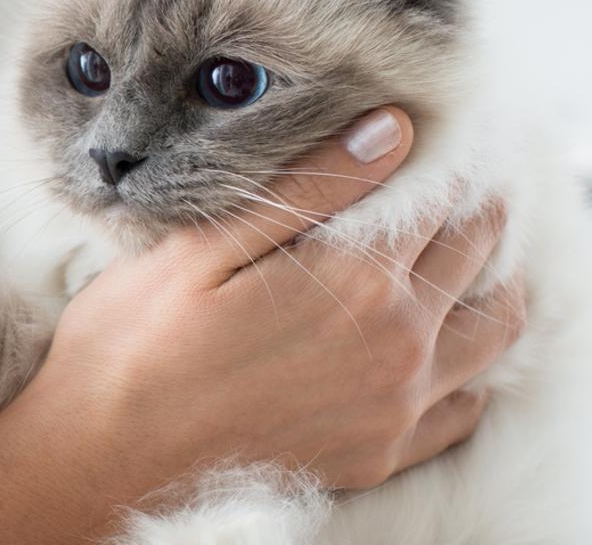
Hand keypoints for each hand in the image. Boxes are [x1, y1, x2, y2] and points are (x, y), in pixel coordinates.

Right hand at [47, 107, 521, 493]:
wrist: (99, 463)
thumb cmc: (132, 346)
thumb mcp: (201, 248)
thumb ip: (308, 188)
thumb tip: (392, 129)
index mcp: (356, 280)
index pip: (439, 195)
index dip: (442, 154)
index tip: (436, 130)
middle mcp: (398, 345)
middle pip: (474, 252)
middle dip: (471, 205)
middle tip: (452, 176)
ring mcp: (395, 409)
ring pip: (492, 330)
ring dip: (487, 279)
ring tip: (456, 251)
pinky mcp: (378, 455)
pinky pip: (465, 408)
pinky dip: (469, 366)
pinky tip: (438, 342)